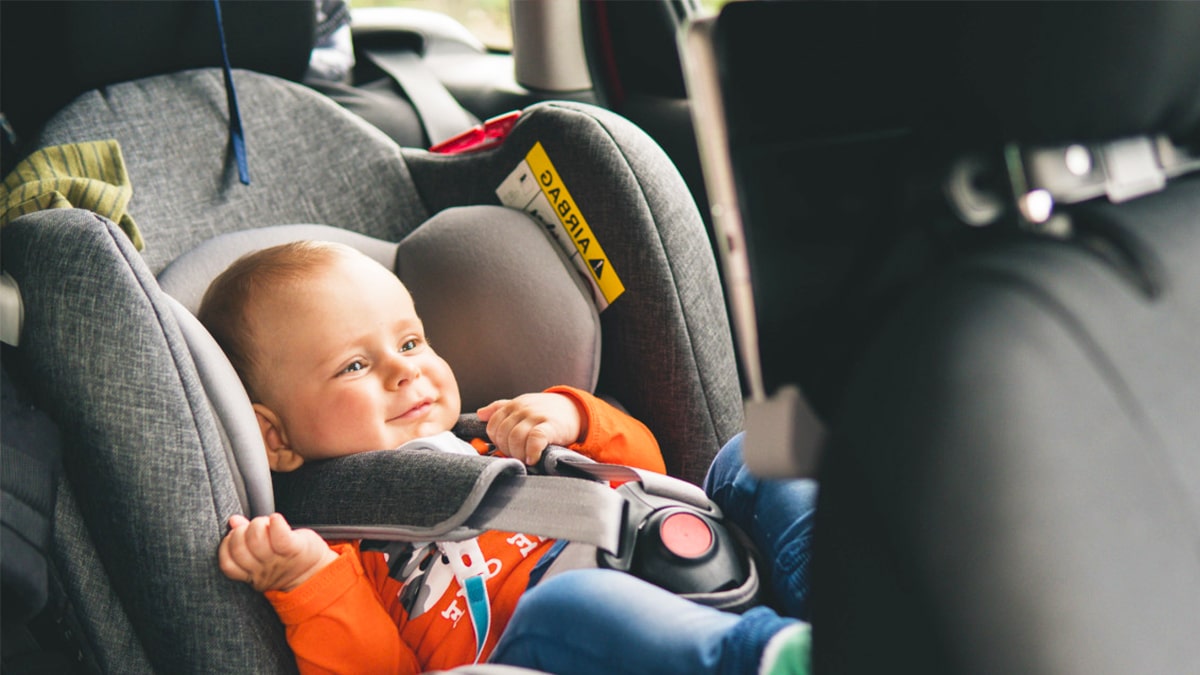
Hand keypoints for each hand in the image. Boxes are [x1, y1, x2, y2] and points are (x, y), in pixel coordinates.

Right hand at [218, 513, 337, 591]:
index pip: (227, 564)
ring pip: (255, 540)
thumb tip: (233, 521)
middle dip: (242, 532)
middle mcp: (263, 570)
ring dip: (258, 525)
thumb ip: (245, 538)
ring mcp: (278, 560)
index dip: (226, 545)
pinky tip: (276, 519)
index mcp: (251, 573)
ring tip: (266, 524)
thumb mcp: (262, 553)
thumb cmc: (287, 559)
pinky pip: (280, 536)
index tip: (235, 536)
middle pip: (239, 548)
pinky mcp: (294, 548)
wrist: (317, 572)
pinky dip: (276, 523)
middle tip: (255, 528)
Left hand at [477, 392, 584, 464]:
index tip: (506, 448)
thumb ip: (501, 409)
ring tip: (525, 459)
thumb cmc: (545, 411)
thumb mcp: (523, 405)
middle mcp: (523, 409)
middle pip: (503, 434)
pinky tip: (533, 459)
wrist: (575, 409)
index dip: (496, 441)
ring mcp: (536, 416)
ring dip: (518, 454)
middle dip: (508, 450)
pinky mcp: (550, 426)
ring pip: (516, 438)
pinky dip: (531, 452)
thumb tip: (480, 414)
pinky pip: (535, 440)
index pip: (493, 425)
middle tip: (517, 456)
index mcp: (513, 405)